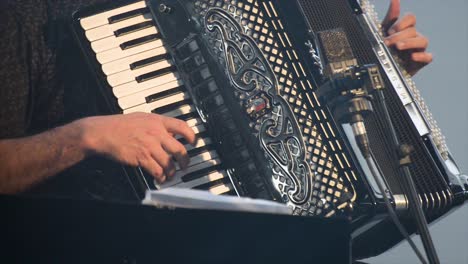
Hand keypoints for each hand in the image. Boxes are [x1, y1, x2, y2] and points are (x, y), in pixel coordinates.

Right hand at [77, 112, 195, 182]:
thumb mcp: (142, 118)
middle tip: (185, 165)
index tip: (194, 142)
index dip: (191, 135)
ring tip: (171, 175)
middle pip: (180, 149)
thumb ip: (157, 125)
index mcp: (157, 121)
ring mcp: (149, 146)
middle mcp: (156, 133)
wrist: (103, 132)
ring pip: (170, 163)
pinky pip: (158, 170)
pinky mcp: (142, 157)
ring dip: (172, 172)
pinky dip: (161, 177)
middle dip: (185, 160)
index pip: (182, 126)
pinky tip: (161, 178)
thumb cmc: (119, 125)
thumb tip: (170, 133)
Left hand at [382, 0, 431, 75]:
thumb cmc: (385, 49)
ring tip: (398, 47)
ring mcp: (418, 50)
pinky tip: (412, 56)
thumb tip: (395, 0)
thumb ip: (390, 17)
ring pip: (423, 41)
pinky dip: (422, 56)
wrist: (381, 69)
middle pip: (413, 30)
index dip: (402, 23)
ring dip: (410, 42)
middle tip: (387, 42)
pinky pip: (428, 57)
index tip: (390, 31)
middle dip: (399, 35)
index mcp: (405, 29)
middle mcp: (413, 37)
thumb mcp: (383, 33)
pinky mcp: (419, 63)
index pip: (411, 18)